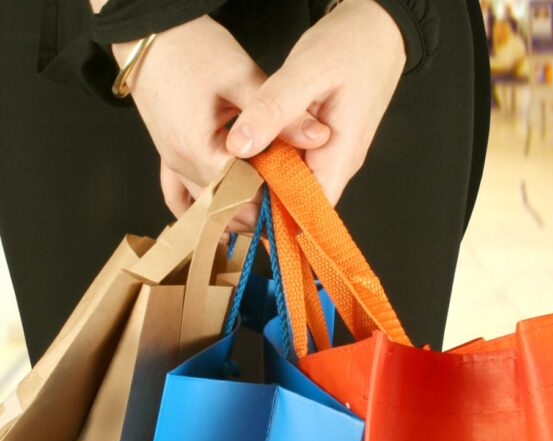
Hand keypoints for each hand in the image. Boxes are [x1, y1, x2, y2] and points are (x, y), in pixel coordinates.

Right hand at [111, 16, 330, 227]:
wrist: (152, 34)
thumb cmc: (193, 49)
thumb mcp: (243, 77)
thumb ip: (280, 114)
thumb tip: (318, 137)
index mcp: (199, 149)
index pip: (244, 193)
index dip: (274, 198)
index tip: (300, 194)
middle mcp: (181, 163)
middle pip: (226, 206)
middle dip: (259, 208)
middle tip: (291, 199)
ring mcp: (172, 162)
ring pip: (206, 207)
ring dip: (237, 210)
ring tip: (270, 204)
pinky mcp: (169, 156)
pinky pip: (181, 197)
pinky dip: (206, 207)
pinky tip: (227, 213)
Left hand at [225, 0, 405, 204]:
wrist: (379, 28)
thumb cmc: (353, 45)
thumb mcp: (307, 71)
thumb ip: (274, 109)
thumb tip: (239, 147)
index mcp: (340, 156)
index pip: (308, 212)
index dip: (273, 215)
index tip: (238, 204)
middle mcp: (339, 163)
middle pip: (298, 201)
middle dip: (262, 198)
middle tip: (223, 185)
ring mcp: (333, 153)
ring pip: (294, 181)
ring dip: (265, 178)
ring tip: (230, 169)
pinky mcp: (324, 141)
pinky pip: (296, 162)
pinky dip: (273, 159)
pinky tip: (251, 147)